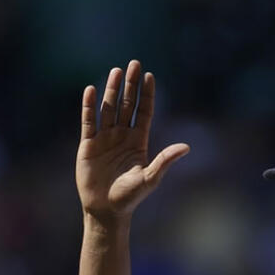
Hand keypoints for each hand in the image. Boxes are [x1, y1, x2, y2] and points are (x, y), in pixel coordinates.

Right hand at [76, 60, 188, 221]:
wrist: (106, 210)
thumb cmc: (129, 198)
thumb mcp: (150, 179)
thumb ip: (165, 161)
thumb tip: (186, 147)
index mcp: (138, 141)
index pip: (143, 112)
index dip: (146, 94)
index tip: (149, 76)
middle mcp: (122, 136)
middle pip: (127, 104)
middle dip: (131, 85)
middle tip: (134, 64)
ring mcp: (104, 138)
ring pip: (109, 108)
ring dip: (112, 90)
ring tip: (116, 71)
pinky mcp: (88, 145)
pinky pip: (88, 121)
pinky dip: (89, 106)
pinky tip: (90, 90)